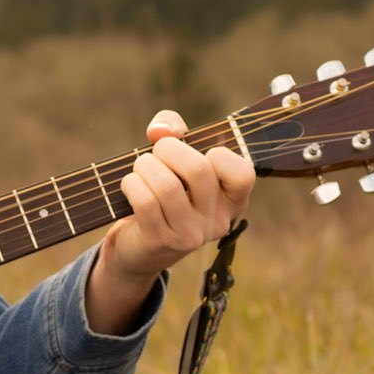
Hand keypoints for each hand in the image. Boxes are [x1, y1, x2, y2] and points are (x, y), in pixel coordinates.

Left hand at [84, 110, 254, 332]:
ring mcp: (190, 235)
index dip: (218, 154)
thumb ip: (173, 128)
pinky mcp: (161, 242)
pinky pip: (145, 202)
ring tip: (141, 167)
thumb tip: (161, 131)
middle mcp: (217, 221)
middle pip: (198, 170)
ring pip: (167, 186)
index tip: (199, 154)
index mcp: (232, 201)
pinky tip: (131, 185)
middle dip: (168, 149)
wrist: (138, 245)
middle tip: (157, 153)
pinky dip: (132, 184)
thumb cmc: (163, 189)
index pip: (243, 173)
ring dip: (145, 165)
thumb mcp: (175, 155)